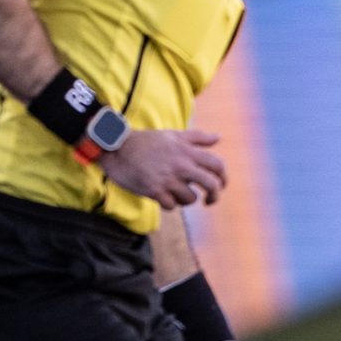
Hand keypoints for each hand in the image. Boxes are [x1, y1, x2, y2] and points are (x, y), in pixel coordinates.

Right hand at [102, 128, 226, 209]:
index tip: (221, 185)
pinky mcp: (154, 191)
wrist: (116, 148)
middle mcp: (181, 165)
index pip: (217, 165)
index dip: (224, 177)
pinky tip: (162, 196)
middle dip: (215, 196)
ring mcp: (168, 179)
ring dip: (186, 199)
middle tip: (210, 200)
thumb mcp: (173, 135)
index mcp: (187, 151)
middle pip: (211, 185)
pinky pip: (171, 205)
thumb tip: (219, 137)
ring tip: (175, 193)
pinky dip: (169, 204)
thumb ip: (197, 138)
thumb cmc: (146, 142)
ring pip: (190, 198)